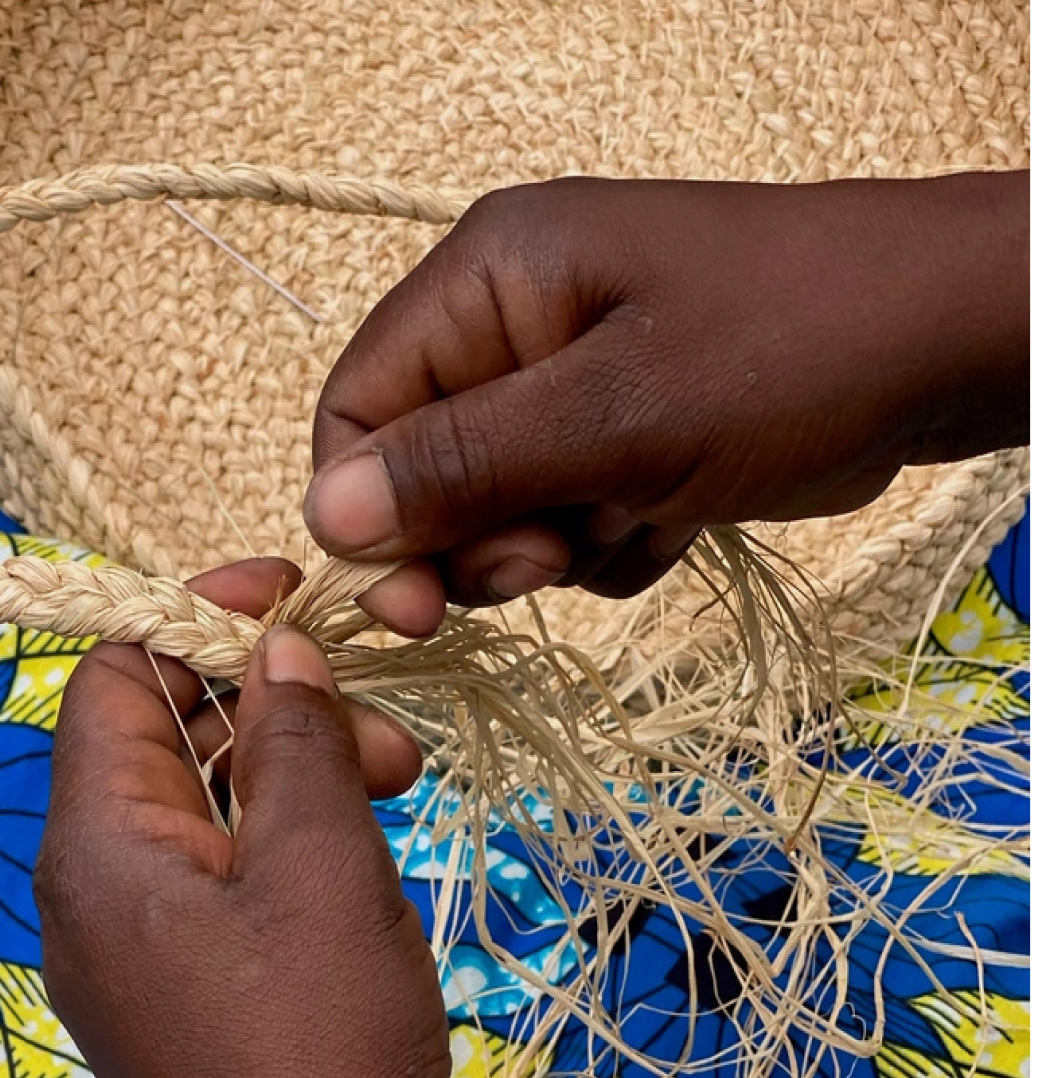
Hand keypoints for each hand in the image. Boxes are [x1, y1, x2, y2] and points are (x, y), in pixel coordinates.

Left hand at [34, 558, 442, 1077]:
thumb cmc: (321, 1040)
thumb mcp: (323, 866)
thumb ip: (293, 738)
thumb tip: (275, 647)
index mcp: (96, 844)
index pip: (113, 675)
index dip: (196, 614)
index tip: (289, 595)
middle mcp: (89, 887)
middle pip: (163, 737)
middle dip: (270, 704)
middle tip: (380, 725)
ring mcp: (129, 944)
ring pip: (201, 805)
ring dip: (291, 772)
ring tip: (396, 785)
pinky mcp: (174, 986)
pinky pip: (215, 873)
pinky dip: (282, 838)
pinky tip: (359, 848)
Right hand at [306, 170, 1030, 634]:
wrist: (953, 347)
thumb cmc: (792, 348)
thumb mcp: (616, 414)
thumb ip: (464, 466)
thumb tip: (323, 521)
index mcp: (488, 281)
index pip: (358, 408)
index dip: (364, 509)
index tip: (408, 599)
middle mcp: (514, 329)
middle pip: (424, 473)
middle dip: (480, 535)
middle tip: (546, 558)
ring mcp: (571, 386)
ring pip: (498, 514)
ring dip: (557, 544)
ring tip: (638, 509)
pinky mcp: (621, 439)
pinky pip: (568, 526)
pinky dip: (612, 543)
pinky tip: (677, 512)